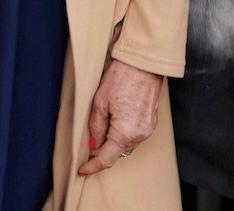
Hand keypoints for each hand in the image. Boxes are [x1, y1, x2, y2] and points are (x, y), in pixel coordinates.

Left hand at [78, 59, 160, 175]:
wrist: (143, 64)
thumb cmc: (121, 77)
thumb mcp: (100, 102)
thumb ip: (96, 127)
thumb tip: (93, 145)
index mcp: (125, 132)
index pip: (106, 159)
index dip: (92, 166)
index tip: (82, 170)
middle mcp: (139, 135)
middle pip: (117, 153)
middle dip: (102, 151)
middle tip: (88, 143)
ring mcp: (147, 129)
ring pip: (126, 145)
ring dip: (113, 141)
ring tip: (103, 125)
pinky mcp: (151, 123)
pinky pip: (134, 136)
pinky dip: (124, 134)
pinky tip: (116, 121)